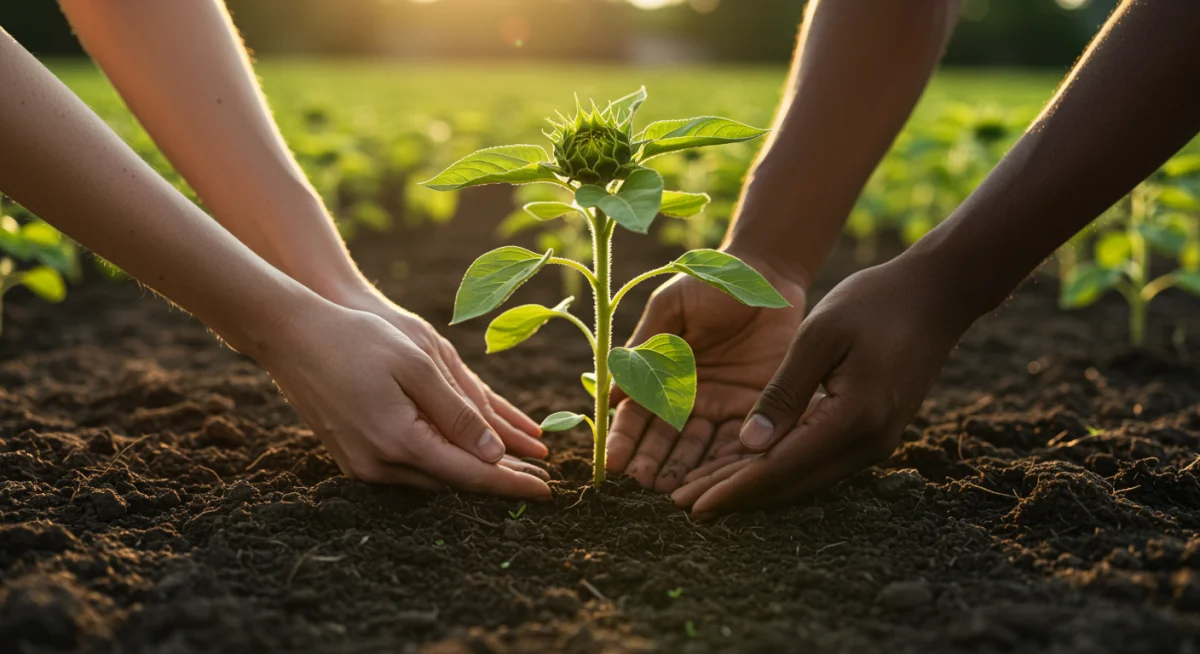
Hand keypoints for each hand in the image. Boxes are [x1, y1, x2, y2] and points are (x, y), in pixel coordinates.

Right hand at [259, 300, 550, 498]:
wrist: (291, 336)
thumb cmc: (357, 339)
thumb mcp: (417, 365)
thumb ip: (457, 412)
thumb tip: (494, 455)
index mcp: (399, 440)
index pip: (469, 475)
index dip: (512, 483)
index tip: (548, 490)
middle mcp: (379, 465)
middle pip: (453, 483)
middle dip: (498, 481)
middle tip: (540, 480)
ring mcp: (361, 465)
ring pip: (432, 478)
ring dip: (471, 473)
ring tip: (513, 469)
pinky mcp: (353, 457)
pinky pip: (409, 468)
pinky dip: (442, 462)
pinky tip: (463, 455)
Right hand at [606, 251, 806, 492]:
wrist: (767, 273)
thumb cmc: (710, 282)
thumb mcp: (671, 307)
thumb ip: (646, 346)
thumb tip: (613, 393)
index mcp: (662, 374)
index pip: (636, 414)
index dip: (624, 439)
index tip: (614, 463)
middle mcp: (689, 398)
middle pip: (665, 440)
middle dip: (652, 464)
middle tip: (643, 486)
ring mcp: (721, 406)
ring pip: (698, 450)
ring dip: (685, 473)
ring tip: (674, 494)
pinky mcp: (756, 409)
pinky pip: (738, 443)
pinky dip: (725, 465)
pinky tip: (713, 484)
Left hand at [671, 254, 974, 515]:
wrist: (938, 295)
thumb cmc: (874, 303)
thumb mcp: (818, 337)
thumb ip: (783, 392)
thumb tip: (748, 445)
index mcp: (852, 419)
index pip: (779, 467)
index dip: (731, 488)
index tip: (689, 504)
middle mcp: (867, 444)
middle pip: (790, 484)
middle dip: (736, 496)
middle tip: (683, 504)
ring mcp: (875, 443)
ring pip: (804, 478)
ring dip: (755, 487)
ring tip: (706, 491)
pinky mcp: (873, 433)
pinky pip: (818, 462)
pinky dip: (780, 468)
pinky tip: (748, 467)